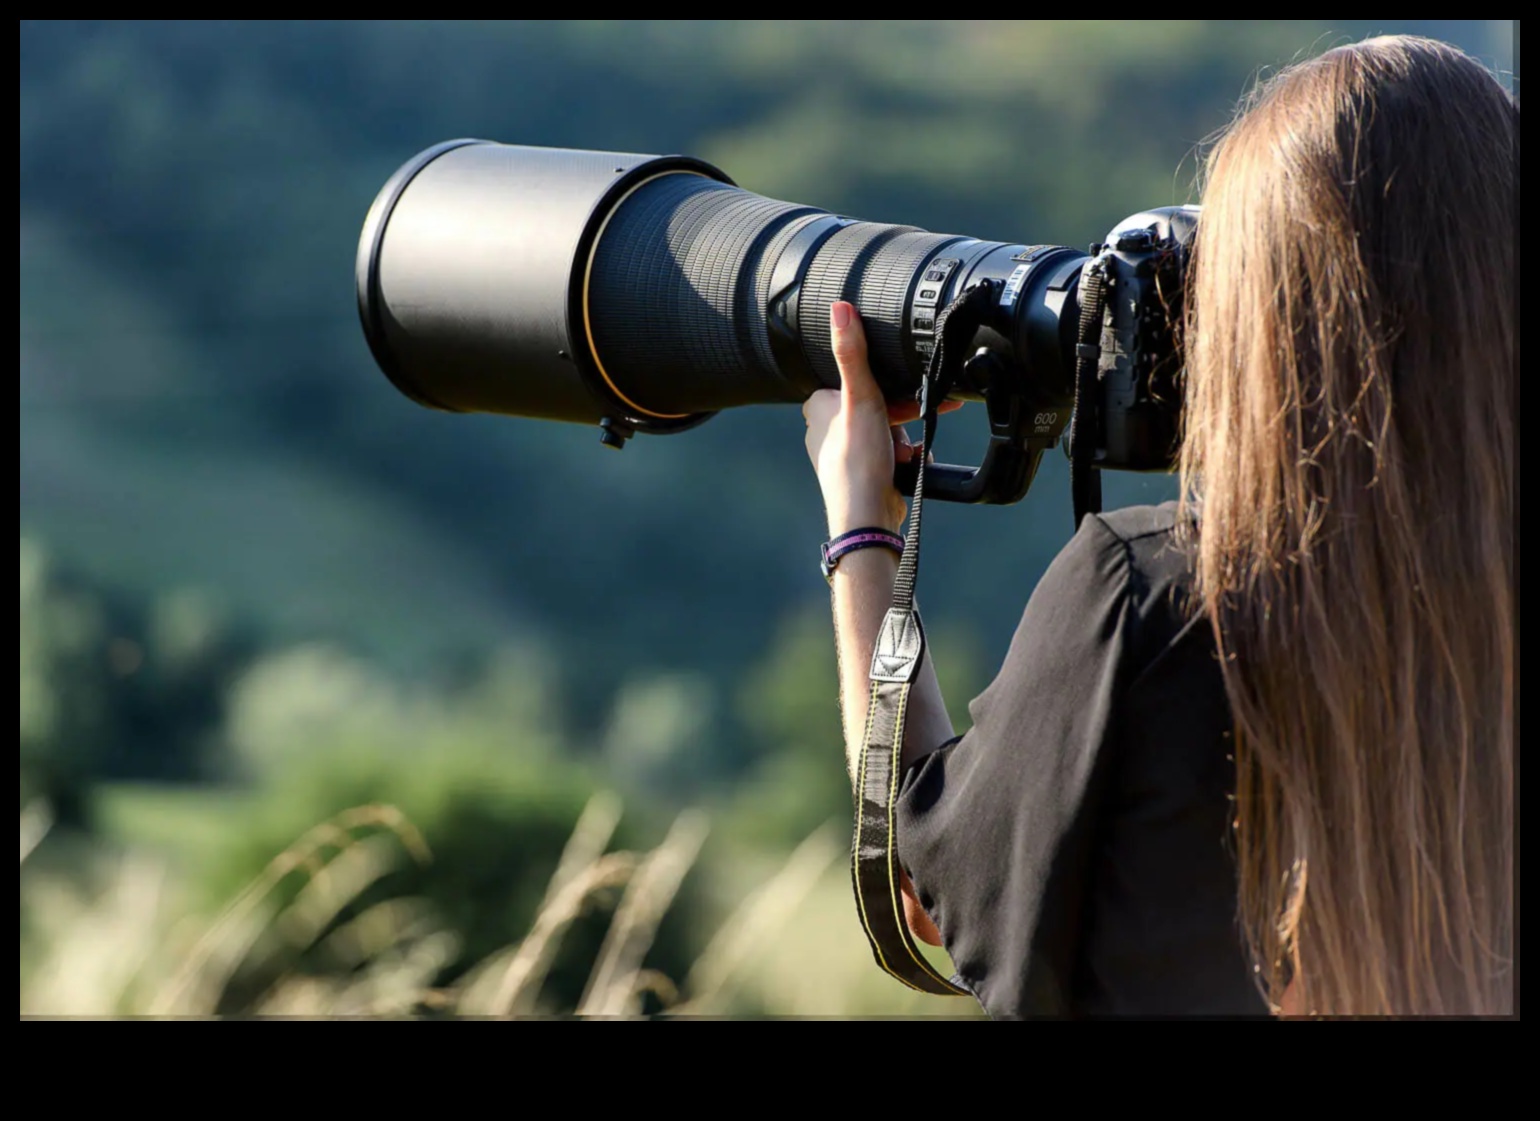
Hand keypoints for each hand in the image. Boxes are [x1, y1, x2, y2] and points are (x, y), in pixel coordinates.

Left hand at [802, 302, 960, 535]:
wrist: (867, 518)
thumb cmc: (858, 461)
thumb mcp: (860, 398)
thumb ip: (853, 354)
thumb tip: (840, 308)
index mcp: (817, 406)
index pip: (857, 379)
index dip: (886, 384)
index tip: (908, 389)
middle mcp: (825, 428)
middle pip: (876, 404)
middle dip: (902, 413)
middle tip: (922, 417)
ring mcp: (843, 452)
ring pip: (887, 428)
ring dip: (905, 437)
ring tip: (907, 452)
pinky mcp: (861, 471)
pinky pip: (890, 452)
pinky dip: (905, 455)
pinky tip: (910, 463)